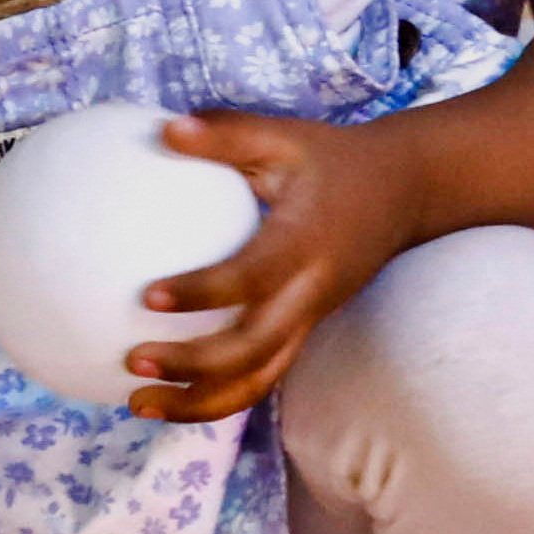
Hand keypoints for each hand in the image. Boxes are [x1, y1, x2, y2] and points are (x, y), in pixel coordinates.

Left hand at [127, 111, 418, 421]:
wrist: (402, 193)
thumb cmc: (331, 159)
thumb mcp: (285, 136)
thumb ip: (227, 134)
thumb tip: (162, 130)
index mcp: (305, 244)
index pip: (252, 278)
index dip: (203, 293)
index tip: (149, 297)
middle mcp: (310, 293)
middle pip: (254, 351)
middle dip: (192, 366)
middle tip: (132, 361)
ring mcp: (309, 321)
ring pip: (257, 380)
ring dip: (197, 402)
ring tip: (136, 403)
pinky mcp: (304, 333)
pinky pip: (261, 376)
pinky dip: (214, 396)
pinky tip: (163, 395)